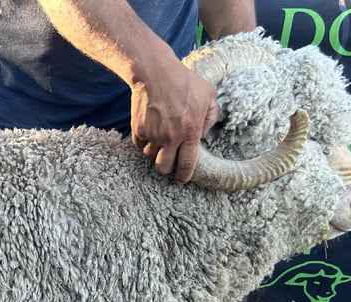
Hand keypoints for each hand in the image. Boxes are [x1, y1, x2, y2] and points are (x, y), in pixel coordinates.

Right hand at [129, 64, 220, 182]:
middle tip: (167, 163)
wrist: (156, 73)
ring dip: (154, 154)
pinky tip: (149, 133)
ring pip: (150, 157)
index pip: (187, 164)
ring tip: (159, 143)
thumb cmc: (185, 82)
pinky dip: (143, 143)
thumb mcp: (209, 95)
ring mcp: (153, 135)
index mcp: (190, 132)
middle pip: (163, 167)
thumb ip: (211, 117)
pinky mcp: (138, 130)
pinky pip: (139, 146)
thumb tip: (204, 134)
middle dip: (166, 169)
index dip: (183, 175)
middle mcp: (170, 138)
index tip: (181, 179)